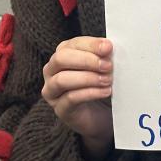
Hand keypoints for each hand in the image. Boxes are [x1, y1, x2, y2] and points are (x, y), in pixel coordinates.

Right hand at [42, 37, 113, 155]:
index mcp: (62, 55)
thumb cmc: (99, 86)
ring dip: (88, 78)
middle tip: (107, 65)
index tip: (108, 47)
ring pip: (62, 80)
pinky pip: (70, 99)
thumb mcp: (102, 67)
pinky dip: (90, 93)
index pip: (71, 44)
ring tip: (107, 80)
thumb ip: (103, 56)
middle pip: (60, 59)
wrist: (100, 116)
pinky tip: (105, 91)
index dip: (90, 44)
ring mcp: (52, 92)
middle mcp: (52, 71)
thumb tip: (108, 48)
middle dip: (86, 60)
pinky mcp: (60, 109)